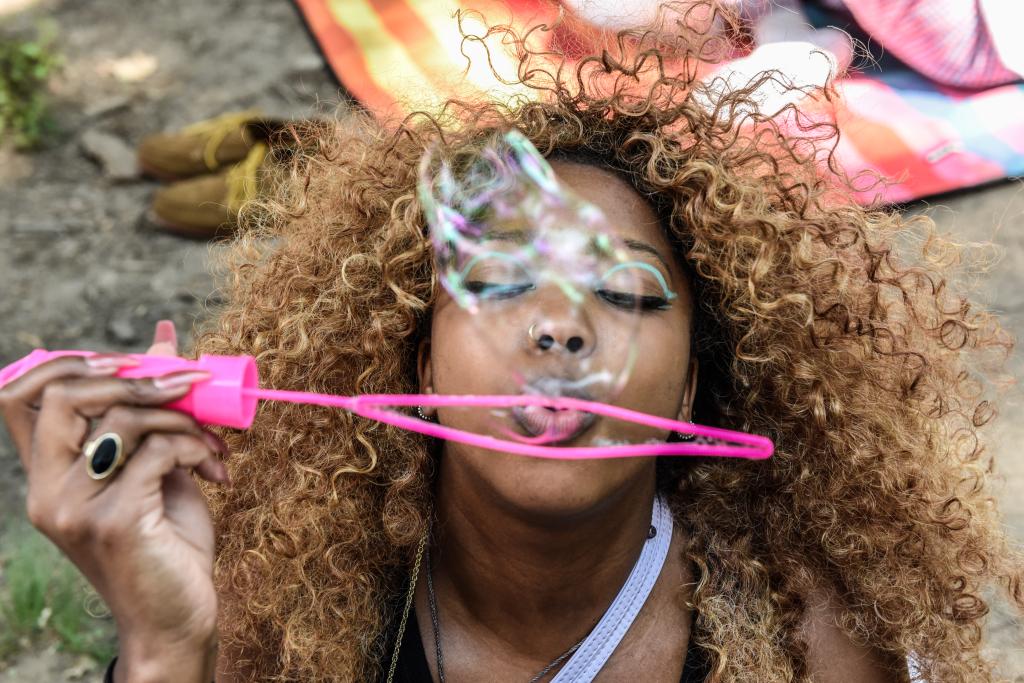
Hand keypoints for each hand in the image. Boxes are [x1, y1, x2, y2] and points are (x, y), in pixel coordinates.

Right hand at [0, 321, 227, 680]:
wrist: (178, 617)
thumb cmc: (169, 542)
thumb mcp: (159, 467)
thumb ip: (153, 411)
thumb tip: (165, 338)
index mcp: (50, 475)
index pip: (20, 397)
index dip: (67, 363)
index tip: (130, 360)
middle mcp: (48, 490)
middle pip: (66, 395)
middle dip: (138, 377)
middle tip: (191, 384)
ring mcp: (75, 507)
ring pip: (122, 418)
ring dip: (183, 419)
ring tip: (214, 445)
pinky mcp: (112, 522)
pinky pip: (156, 453)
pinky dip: (194, 449)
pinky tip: (216, 471)